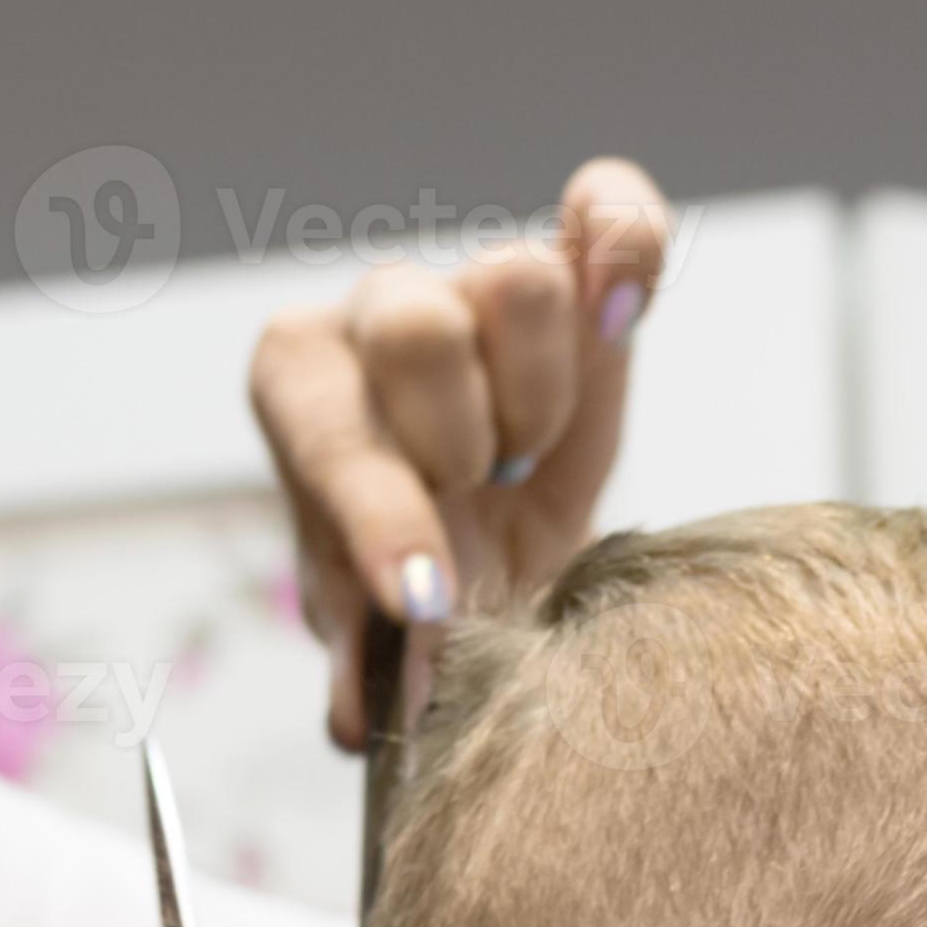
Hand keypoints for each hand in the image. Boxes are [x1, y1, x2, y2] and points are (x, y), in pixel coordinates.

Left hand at [251, 157, 671, 747]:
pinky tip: (623, 314)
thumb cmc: (427, 570)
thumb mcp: (385, 623)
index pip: (333, 429)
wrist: (500, 537)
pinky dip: (625, 245)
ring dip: (535, 393)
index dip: (384, 519)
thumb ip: (370, 661)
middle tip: (478, 497)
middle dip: (459, 443)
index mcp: (301, 382)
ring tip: (526, 453)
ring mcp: (478, 275)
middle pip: (414, 330)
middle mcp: (377, 311)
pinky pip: (609, 205)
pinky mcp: (581, 258)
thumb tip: (364, 722)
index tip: (430, 599)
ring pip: (513, 279)